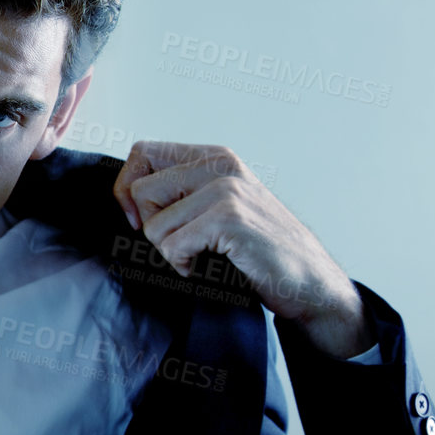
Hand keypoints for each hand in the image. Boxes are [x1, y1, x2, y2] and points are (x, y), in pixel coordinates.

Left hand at [112, 141, 372, 357]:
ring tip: (205, 255)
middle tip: (184, 242)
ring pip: (154, 225)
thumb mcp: (216, 206)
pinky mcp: (229, 218)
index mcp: (214, 157)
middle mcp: (220, 165)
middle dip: (152, 227)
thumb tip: (125, 195)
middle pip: (140, 191)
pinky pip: (171, 246)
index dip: (128, 189)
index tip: (142, 219)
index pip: (141, 152)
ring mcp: (226, 189)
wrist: (308, 282)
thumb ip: (180, 191)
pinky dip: (184, 265)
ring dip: (171, 252)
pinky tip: (210, 266)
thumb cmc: (255, 250)